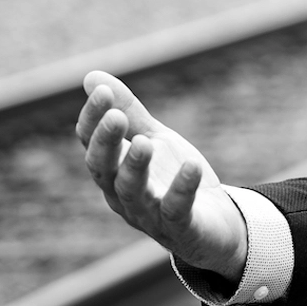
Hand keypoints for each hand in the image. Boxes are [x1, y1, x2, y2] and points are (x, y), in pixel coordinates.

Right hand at [76, 70, 247, 281]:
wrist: (216, 224)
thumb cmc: (174, 180)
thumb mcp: (154, 140)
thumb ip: (128, 113)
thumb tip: (91, 77)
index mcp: (112, 171)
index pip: (91, 144)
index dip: (93, 119)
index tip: (102, 90)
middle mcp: (122, 195)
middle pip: (103, 169)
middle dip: (107, 142)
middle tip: (115, 116)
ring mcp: (148, 215)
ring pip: (132, 192)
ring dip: (135, 167)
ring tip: (145, 142)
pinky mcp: (179, 228)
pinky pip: (176, 210)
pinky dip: (182, 189)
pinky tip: (192, 166)